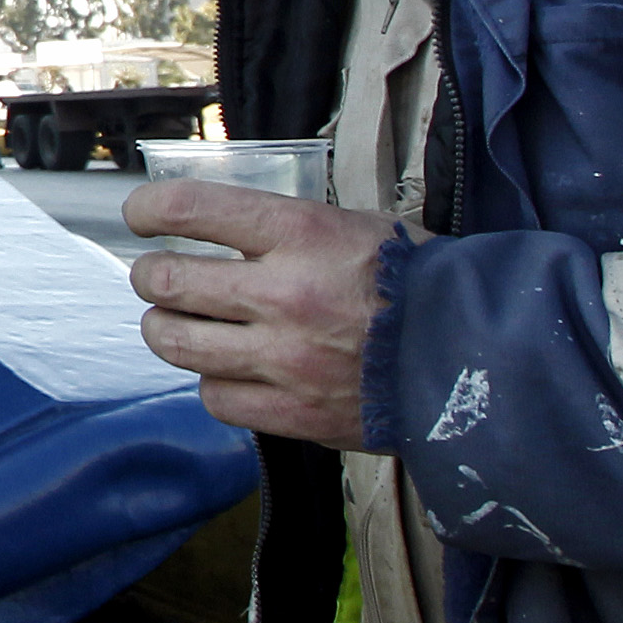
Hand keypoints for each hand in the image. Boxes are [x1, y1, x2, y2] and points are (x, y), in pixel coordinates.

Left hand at [119, 181, 398, 445]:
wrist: (482, 358)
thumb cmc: (420, 282)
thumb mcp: (356, 226)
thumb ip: (285, 230)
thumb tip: (219, 225)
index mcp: (301, 235)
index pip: (188, 208)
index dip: (147, 209)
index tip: (140, 215)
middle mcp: (283, 294)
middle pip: (164, 282)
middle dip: (149, 276)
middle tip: (157, 276)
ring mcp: (283, 360)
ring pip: (174, 342)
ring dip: (165, 328)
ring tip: (177, 323)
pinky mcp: (293, 414)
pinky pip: (214, 398)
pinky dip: (213, 382)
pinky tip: (229, 370)